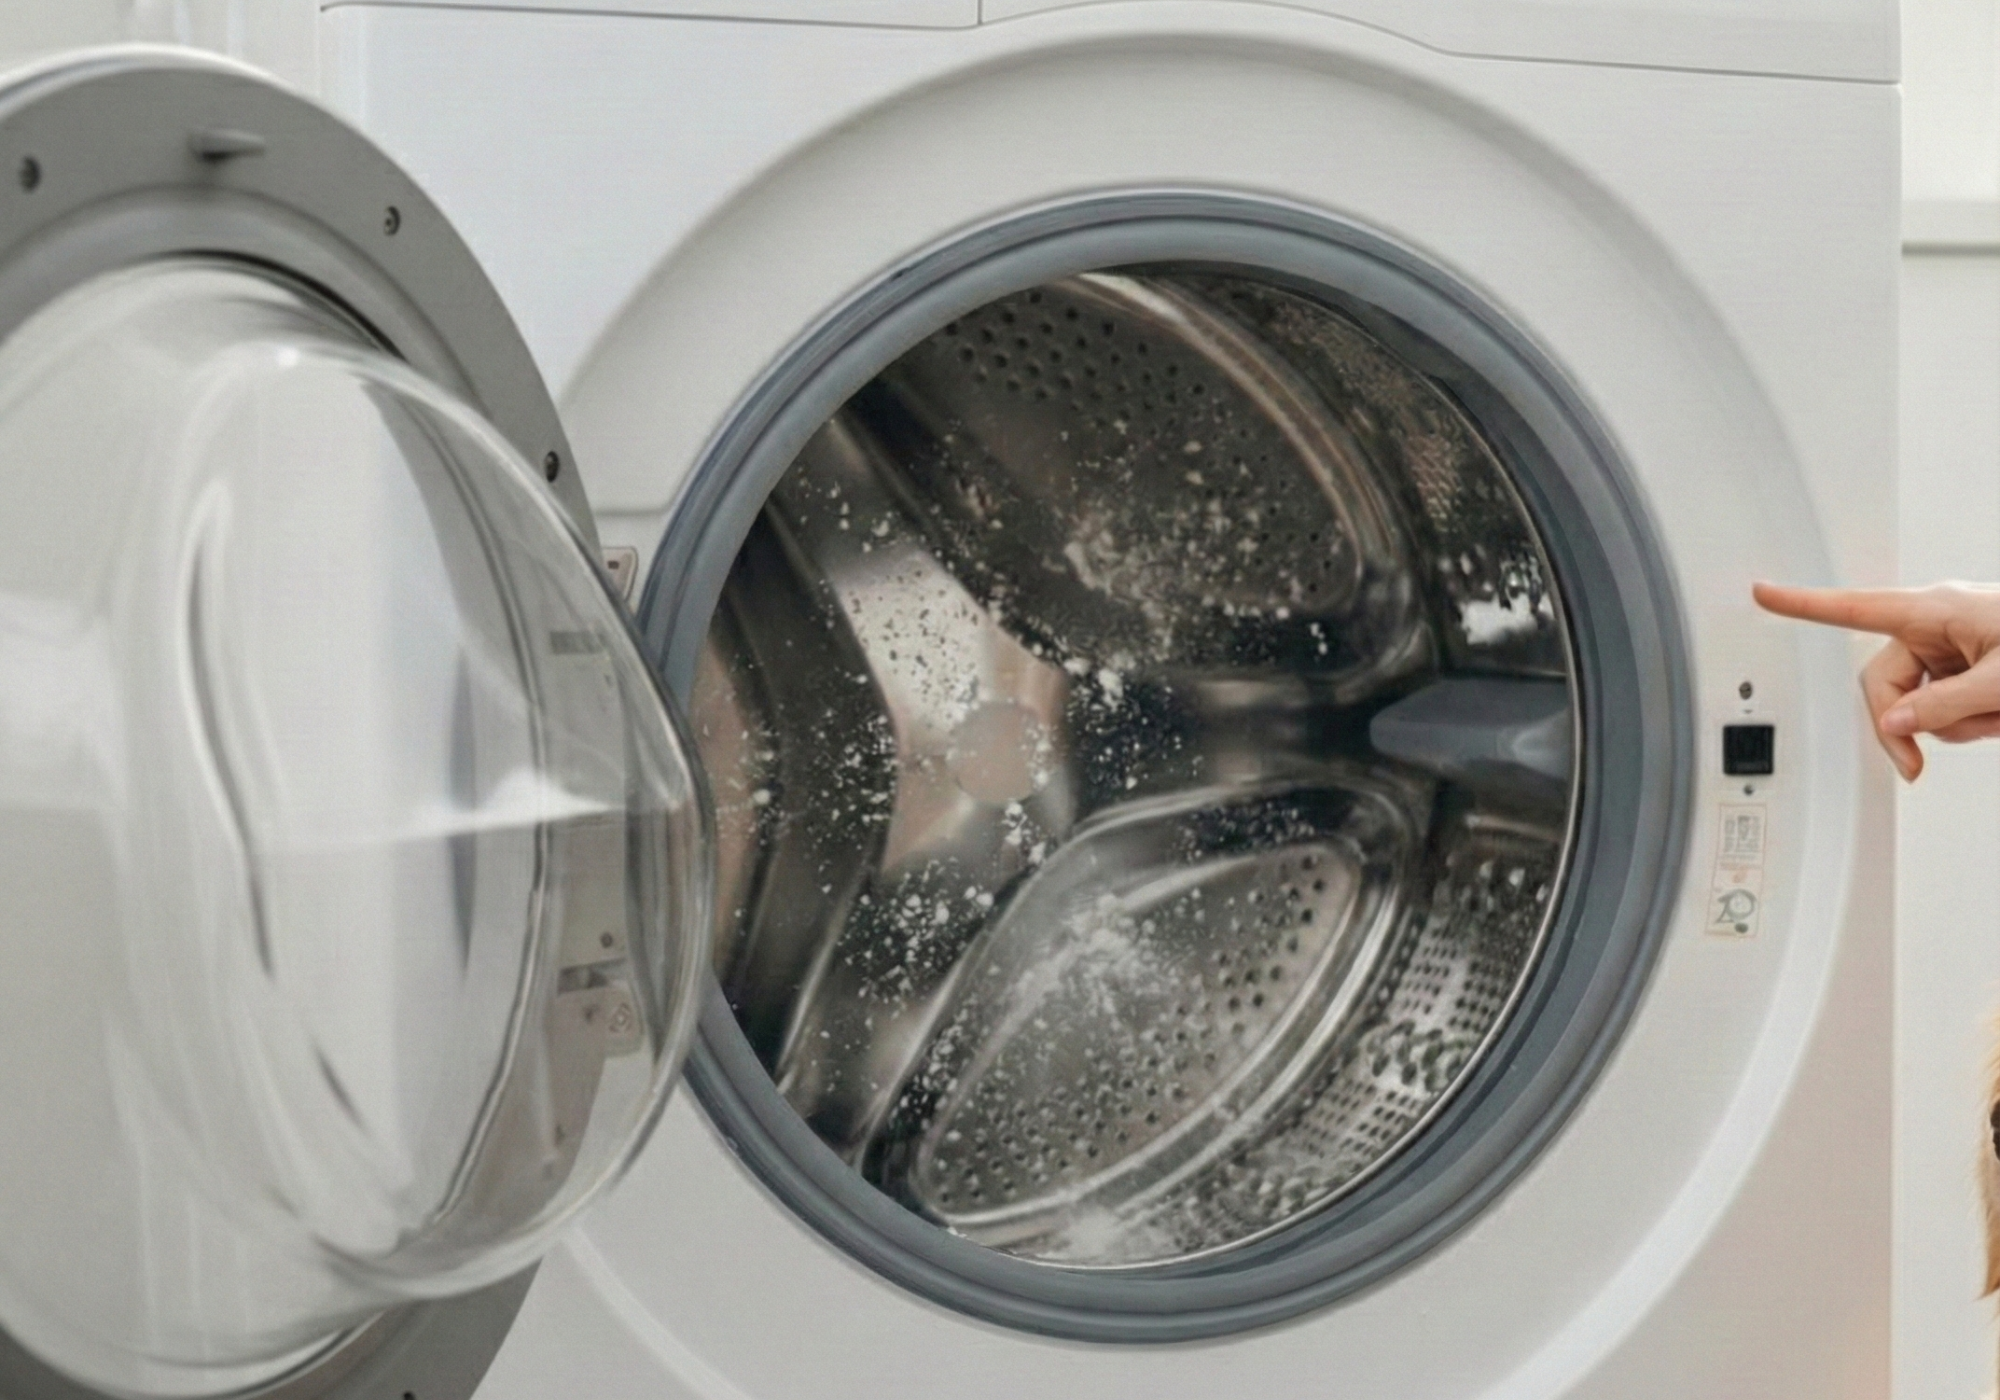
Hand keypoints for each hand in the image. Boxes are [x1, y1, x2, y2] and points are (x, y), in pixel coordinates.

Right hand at [1753, 581, 1999, 781]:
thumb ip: (1943, 705)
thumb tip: (1896, 722)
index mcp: (1934, 611)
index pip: (1853, 609)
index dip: (1802, 604)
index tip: (1763, 594)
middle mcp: (1938, 627)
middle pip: (1885, 682)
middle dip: (1904, 725)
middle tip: (1913, 766)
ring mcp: (1955, 646)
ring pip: (1919, 700)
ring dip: (1955, 723)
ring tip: (1998, 713)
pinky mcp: (1972, 664)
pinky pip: (1947, 703)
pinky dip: (1973, 718)